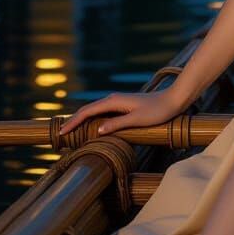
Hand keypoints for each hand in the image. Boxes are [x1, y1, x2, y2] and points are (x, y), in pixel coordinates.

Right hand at [59, 88, 189, 138]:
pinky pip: (102, 113)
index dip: (73, 122)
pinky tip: (90, 127)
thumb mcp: (137, 120)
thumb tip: (97, 130)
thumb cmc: (158, 111)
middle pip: (88, 110)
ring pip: (94, 111)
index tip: (61, 134)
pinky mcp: (123, 106)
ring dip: (81, 120)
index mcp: (114, 102)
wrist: (174, 99)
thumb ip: (117, 125)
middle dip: (73, 121)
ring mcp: (118, 102)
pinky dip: (92, 119)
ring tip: (69, 132)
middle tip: (60, 135)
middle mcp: (113, 99)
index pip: (87, 112)